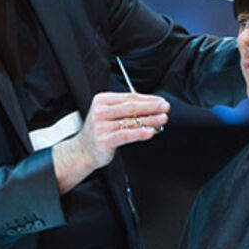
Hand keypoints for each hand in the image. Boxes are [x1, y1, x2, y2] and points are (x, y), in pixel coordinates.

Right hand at [53, 91, 169, 192]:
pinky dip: (140, 133)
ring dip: (150, 119)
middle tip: (165, 107)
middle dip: (151, 106)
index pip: (129, 97)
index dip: (147, 98)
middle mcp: (101, 111)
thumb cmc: (100, 132)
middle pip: (131, 106)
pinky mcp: (105, 139)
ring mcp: (101, 126)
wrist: (83, 151)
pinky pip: (126, 135)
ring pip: (131, 120)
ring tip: (162, 118)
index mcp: (102, 100)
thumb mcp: (109, 115)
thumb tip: (152, 106)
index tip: (161, 100)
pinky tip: (150, 132)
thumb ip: (126, 109)